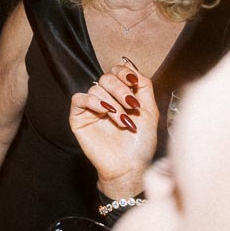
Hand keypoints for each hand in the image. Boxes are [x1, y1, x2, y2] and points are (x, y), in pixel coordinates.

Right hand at [70, 58, 158, 196]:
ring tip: (123, 120)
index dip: (125, 73)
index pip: (116, 72)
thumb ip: (144, 85)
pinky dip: (93, 101)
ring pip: (96, 89)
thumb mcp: (150, 110)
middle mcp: (105, 99)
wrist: (130, 166)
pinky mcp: (78, 118)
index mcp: (121, 96)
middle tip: (131, 105)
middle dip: (121, 89)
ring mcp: (91, 109)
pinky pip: (79, 98)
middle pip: (106, 77)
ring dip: (113, 102)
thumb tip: (130, 63)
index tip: (135, 83)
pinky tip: (106, 111)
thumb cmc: (141, 143)